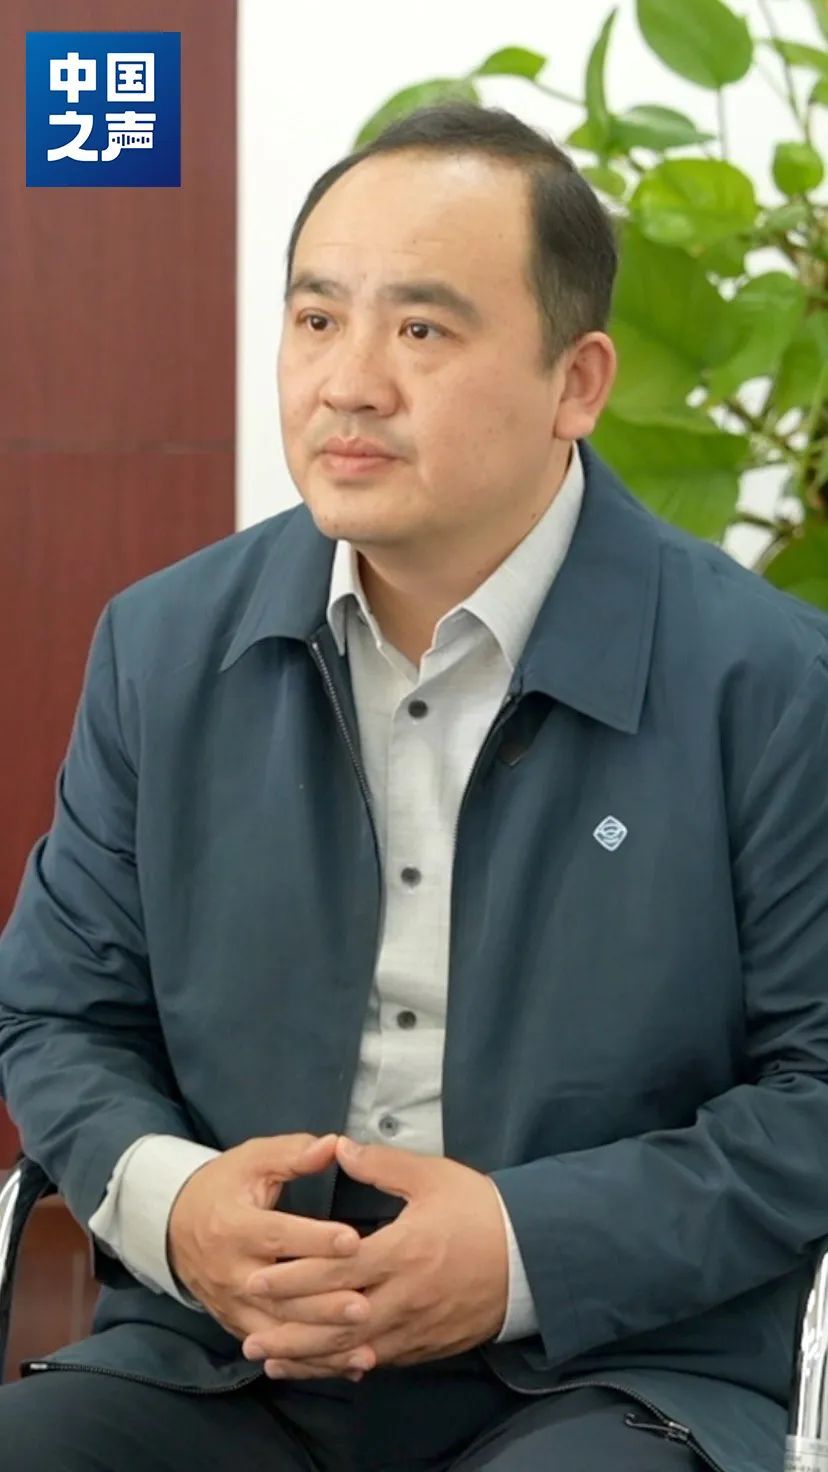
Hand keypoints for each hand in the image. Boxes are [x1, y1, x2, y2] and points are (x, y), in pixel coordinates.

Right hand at [167, 1132, 375, 1379]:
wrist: (174, 1225)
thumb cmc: (224, 1187)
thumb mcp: (253, 1160)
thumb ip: (293, 1154)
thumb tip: (334, 1144)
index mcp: (234, 1227)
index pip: (278, 1236)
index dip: (315, 1240)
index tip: (354, 1241)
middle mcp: (231, 1271)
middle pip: (280, 1293)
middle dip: (323, 1303)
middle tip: (365, 1306)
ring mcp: (233, 1304)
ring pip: (279, 1330)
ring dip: (321, 1342)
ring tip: (363, 1345)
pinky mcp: (238, 1325)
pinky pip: (275, 1349)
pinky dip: (310, 1361)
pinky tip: (347, 1365)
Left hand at [242, 1135, 509, 1378]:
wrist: (532, 1258)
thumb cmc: (481, 1212)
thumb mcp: (434, 1177)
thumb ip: (383, 1165)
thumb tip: (340, 1147)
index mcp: (402, 1251)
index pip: (336, 1270)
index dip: (294, 1278)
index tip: (257, 1280)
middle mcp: (404, 1297)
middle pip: (335, 1320)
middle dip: (289, 1328)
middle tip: (247, 1333)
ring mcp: (414, 1327)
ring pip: (351, 1350)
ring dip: (308, 1357)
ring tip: (268, 1358)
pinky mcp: (425, 1346)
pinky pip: (376, 1361)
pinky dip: (342, 1366)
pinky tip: (319, 1367)